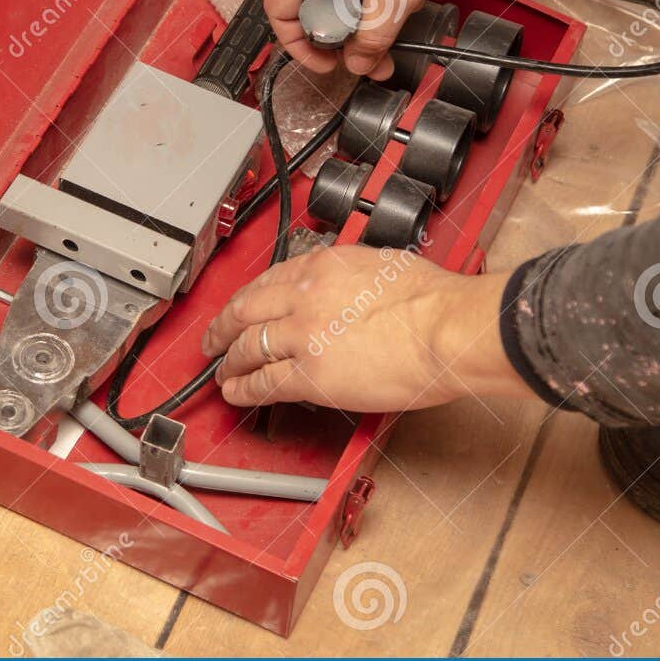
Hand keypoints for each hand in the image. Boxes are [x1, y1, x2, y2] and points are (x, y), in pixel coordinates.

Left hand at [200, 245, 526, 412]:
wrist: (447, 328)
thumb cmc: (434, 300)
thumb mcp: (384, 266)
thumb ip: (354, 278)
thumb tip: (350, 292)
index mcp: (323, 266)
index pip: (269, 279)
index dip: (248, 297)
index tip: (243, 305)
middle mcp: (304, 296)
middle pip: (245, 310)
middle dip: (222, 326)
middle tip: (212, 337)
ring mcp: (303, 336)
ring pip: (247, 347)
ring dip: (228, 361)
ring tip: (221, 372)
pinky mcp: (310, 375)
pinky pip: (263, 383)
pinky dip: (243, 389)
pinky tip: (235, 394)